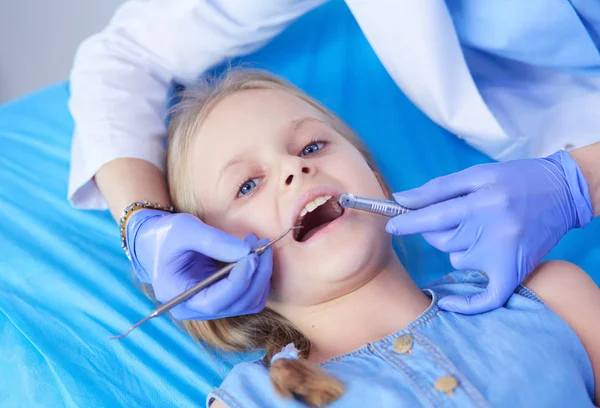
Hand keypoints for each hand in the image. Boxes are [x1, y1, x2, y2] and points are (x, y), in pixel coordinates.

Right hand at [126, 210, 272, 319]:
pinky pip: (249, 296)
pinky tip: (254, 255)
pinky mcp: (221, 299)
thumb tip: (247, 251)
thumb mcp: (184, 229)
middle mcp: (194, 309)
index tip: (252, 257)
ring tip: (257, 246)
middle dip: (256, 275)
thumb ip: (214, 241)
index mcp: (178, 296)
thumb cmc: (165, 235)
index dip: (239, 282)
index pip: (214, 302)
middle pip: (237, 304)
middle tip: (261, 244)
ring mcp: (209, 307)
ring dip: (260, 276)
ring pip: (248, 303)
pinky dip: (258, 277)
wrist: (156, 242)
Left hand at [386, 150, 592, 313]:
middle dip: (438, 230)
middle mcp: (491, 230)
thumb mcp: (477, 174)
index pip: (432, 217)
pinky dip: (467, 303)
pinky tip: (448, 304)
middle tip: (456, 216)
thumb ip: (437, 189)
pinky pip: (485, 298)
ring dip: (460, 248)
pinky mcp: (514, 270)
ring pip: (457, 260)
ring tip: (481, 230)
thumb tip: (401, 199)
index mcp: (480, 202)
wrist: (565, 191)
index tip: (392, 225)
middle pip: (442, 241)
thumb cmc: (516, 178)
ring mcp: (503, 254)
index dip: (407, 222)